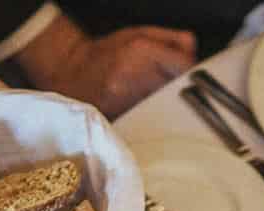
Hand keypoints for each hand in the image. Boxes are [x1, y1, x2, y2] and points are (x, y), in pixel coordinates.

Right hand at [18, 18, 196, 118]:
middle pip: (179, 92)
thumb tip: (194, 49)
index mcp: (140, 51)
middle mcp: (134, 76)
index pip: (185, 68)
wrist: (69, 75)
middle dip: (185, 93)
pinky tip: (152, 114)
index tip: (194, 79)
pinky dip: (158, 120)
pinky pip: (152, 123)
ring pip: (168, 110)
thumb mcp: (136, 34)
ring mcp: (126, 101)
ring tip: (163, 103)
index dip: (193, 75)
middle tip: (183, 94)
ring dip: (172, 108)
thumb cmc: (106, 53)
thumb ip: (170, 39)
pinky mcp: (122, 120)